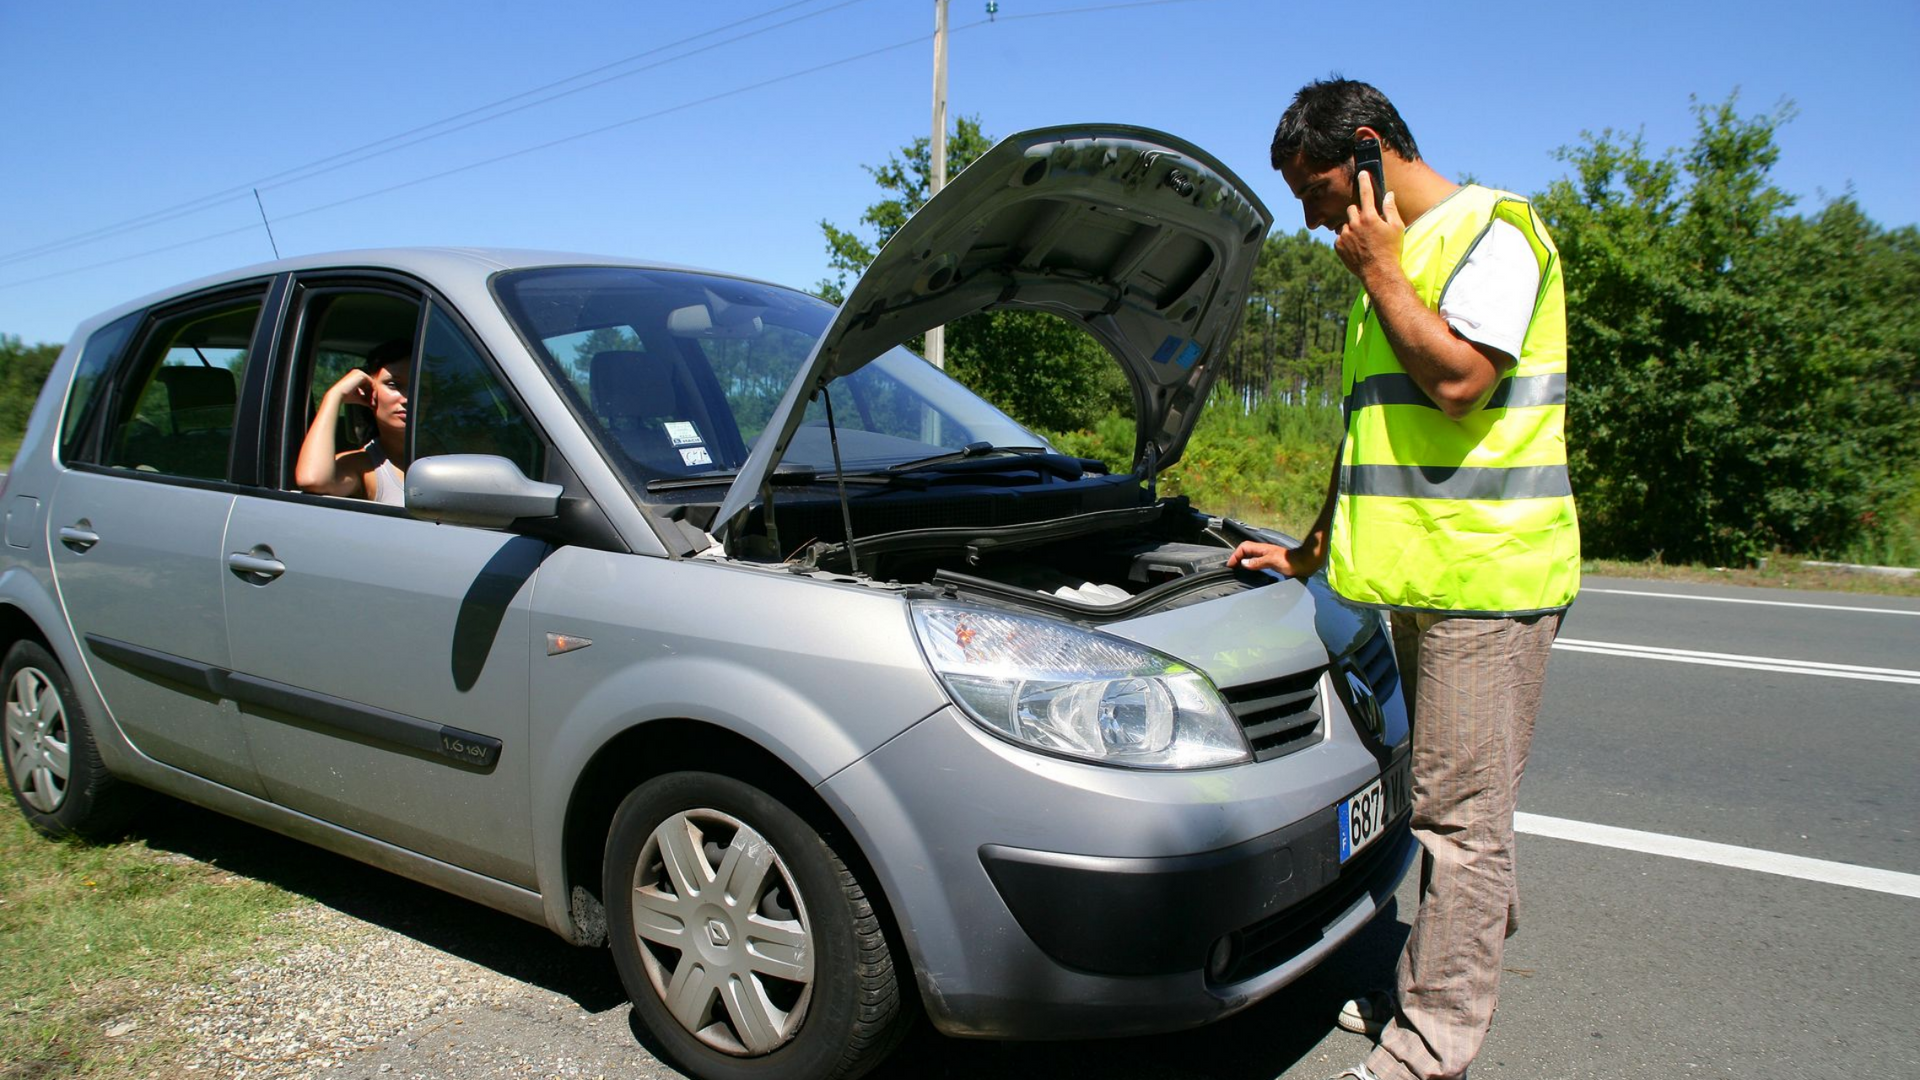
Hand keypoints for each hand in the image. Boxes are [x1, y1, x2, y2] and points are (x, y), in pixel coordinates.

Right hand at [326, 368, 374, 407]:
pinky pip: (372, 383)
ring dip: (374, 393)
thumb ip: (365, 398)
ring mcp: (360, 372)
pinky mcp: (362, 375)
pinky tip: (373, 398)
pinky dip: (374, 390)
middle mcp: (358, 372)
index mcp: (355, 376)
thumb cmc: (346, 397)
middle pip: (370, 384)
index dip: (370, 394)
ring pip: (372, 383)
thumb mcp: (358, 397)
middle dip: (372, 393)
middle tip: (374, 402)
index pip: (367, 385)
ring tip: (373, 401)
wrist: (338, 394)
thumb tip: (373, 405)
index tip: (371, 402)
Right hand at [1227, 539, 1326, 579]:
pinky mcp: (1273, 563)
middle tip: (1232, 568)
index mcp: (1262, 549)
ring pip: (1251, 557)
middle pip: (1246, 551)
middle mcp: (1264, 551)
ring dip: (1243, 562)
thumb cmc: (1291, 562)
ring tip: (1238, 571)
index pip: (1243, 547)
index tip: (1230, 565)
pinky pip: (1257, 562)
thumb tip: (1243, 563)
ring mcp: (1268, 557)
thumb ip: (1257, 562)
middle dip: (1237, 557)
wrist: (1306, 563)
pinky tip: (1252, 572)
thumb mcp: (1272, 561)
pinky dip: (1251, 566)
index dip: (1235, 555)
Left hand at [1334, 171, 1403, 288]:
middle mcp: (1355, 224)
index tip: (1362, 173)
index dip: (1364, 181)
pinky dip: (1347, 240)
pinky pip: (1341, 237)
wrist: (1379, 273)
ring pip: (1346, 224)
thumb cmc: (1391, 250)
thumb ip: (1391, 209)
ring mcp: (1344, 235)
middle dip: (1359, 213)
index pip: (1366, 193)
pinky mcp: (1338, 246)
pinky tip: (1357, 248)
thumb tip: (1388, 194)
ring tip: (1364, 240)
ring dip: (1353, 227)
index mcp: (1370, 217)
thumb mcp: (1396, 228)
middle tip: (1369, 224)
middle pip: (1352, 209)